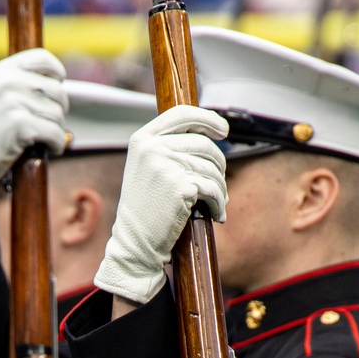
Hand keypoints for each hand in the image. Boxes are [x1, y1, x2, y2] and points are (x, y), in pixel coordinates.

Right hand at [0, 49, 68, 205]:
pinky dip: (57, 144)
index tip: (54, 93)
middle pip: (57, 91)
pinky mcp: (20, 125)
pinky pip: (55, 133)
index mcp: (2, 71)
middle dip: (58, 111)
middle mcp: (8, 81)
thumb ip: (17, 83)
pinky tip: (51, 149)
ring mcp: (13, 102)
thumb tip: (56, 80)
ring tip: (45, 139)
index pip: (43, 60)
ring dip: (57, 130)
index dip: (57, 75)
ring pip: (58, 114)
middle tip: (49, 125)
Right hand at [96, 106, 228, 304]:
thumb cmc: (146, 208)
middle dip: (219, 165)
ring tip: (216, 202)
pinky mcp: (179, 186)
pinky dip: (219, 203)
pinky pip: (213, 188)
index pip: (182, 114)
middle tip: (218, 185)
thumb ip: (169, 146)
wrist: (135, 242)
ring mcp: (165, 165)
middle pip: (204, 144)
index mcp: (142, 139)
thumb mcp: (149, 168)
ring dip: (220, 188)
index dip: (207, 119)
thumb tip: (208, 133)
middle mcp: (151, 147)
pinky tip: (216, 214)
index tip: (223, 130)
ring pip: (212, 167)